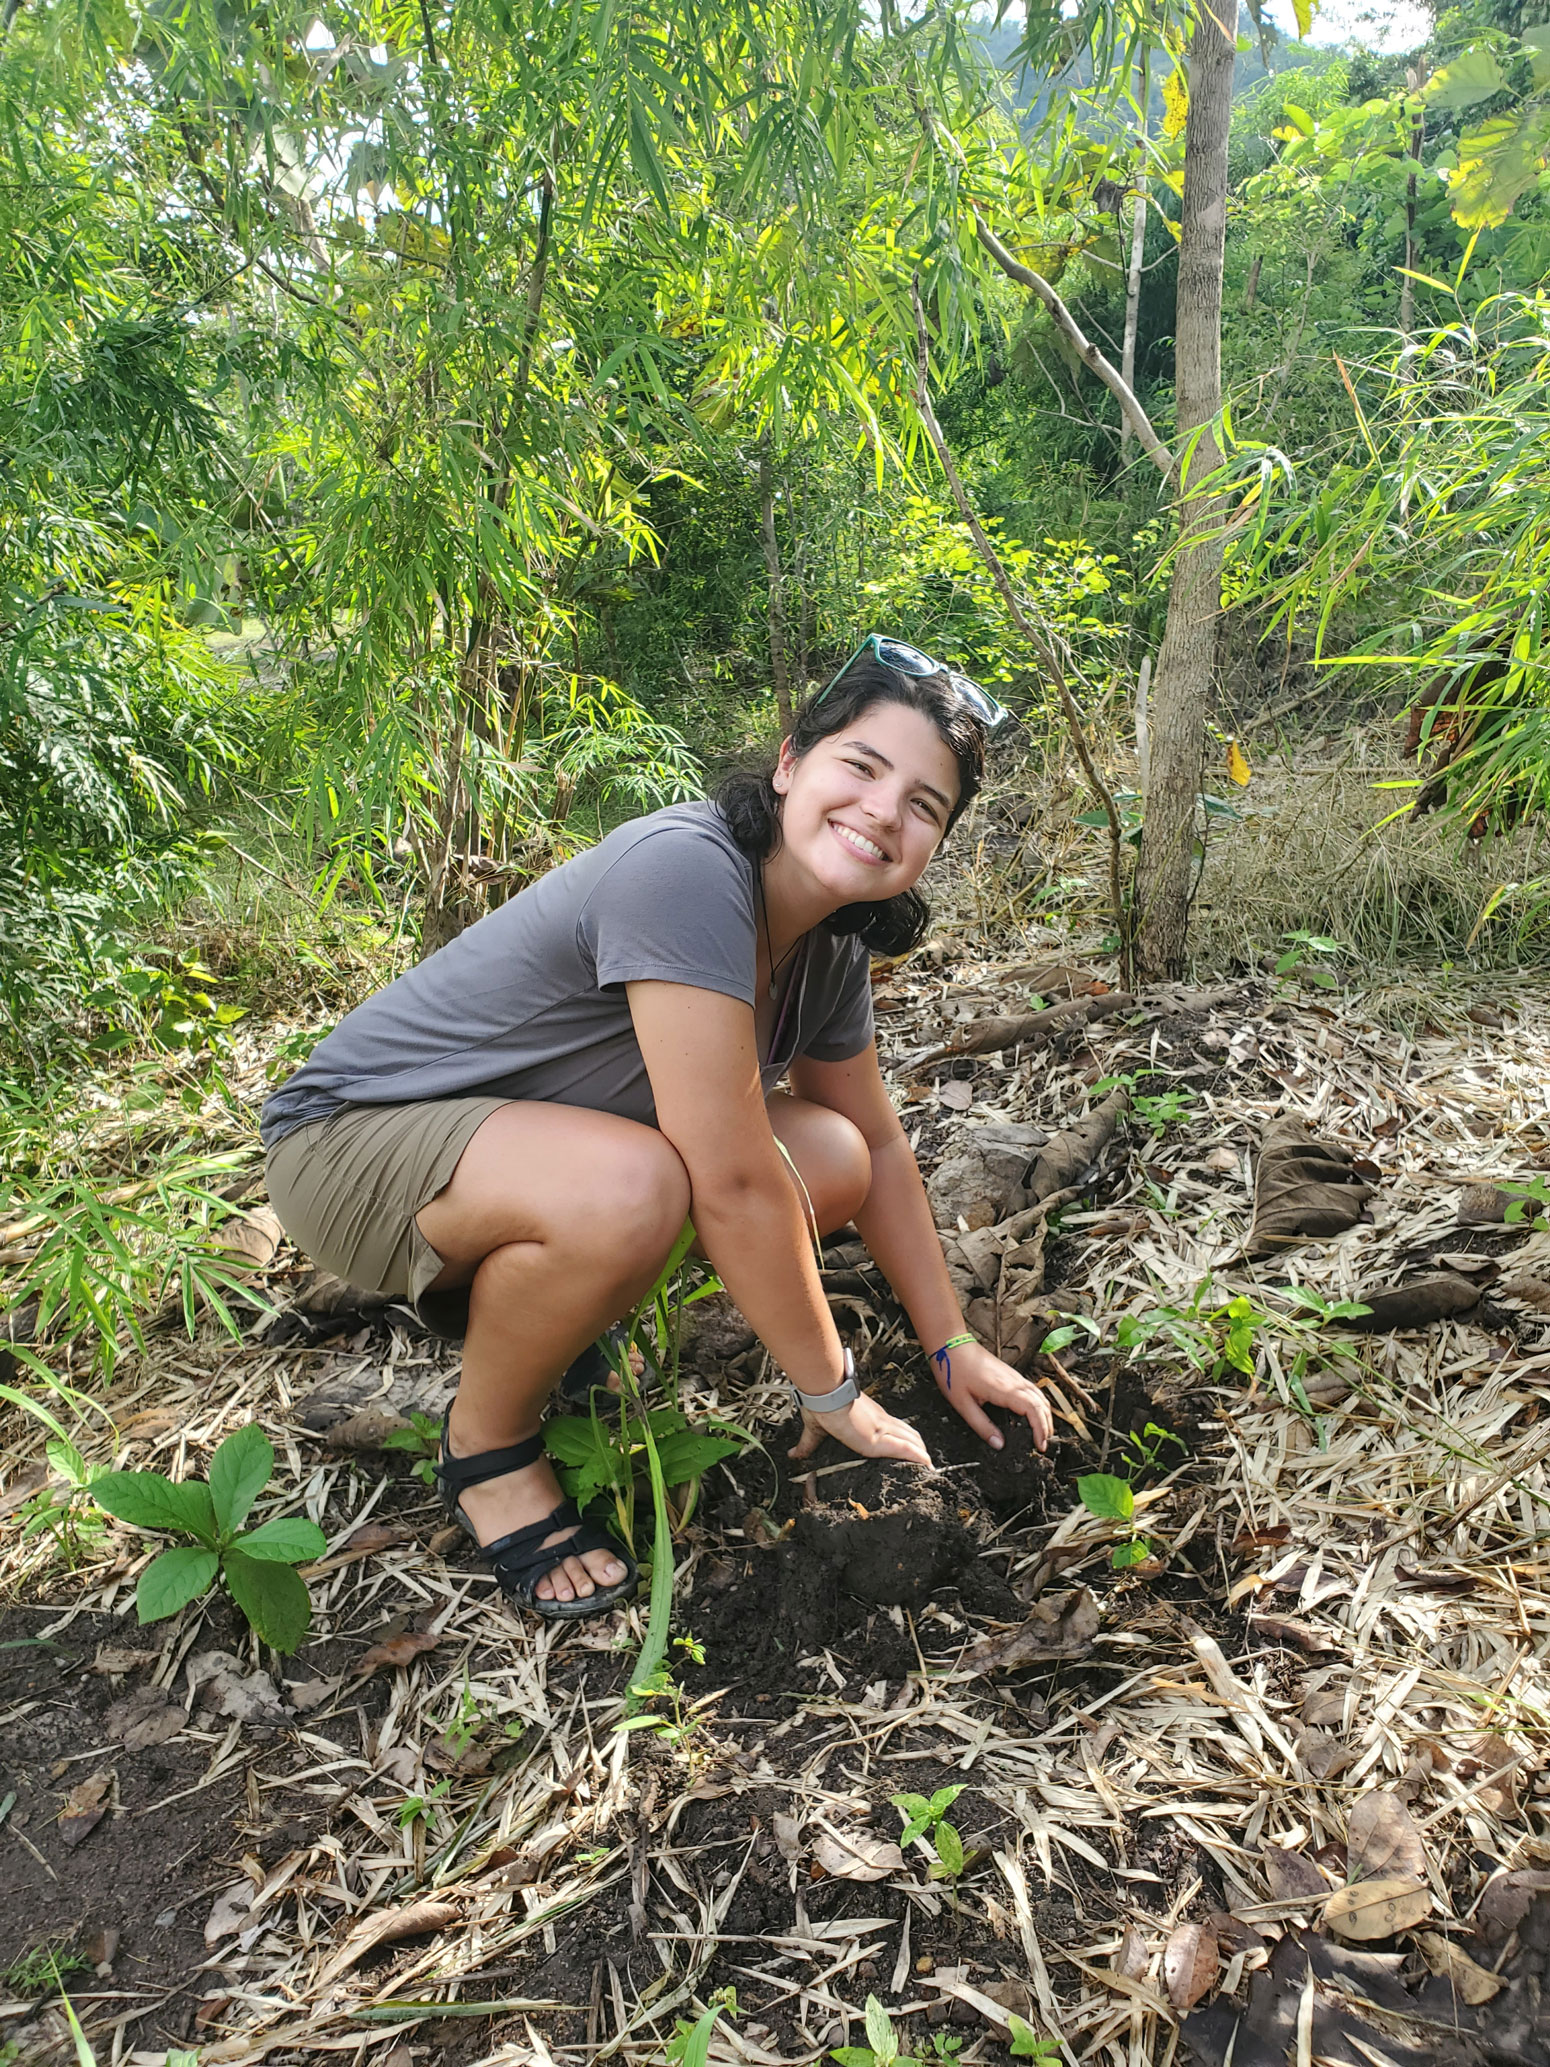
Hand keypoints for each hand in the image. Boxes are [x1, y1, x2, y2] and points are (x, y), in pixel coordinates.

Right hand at [788, 1391, 932, 1468]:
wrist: (823, 1395)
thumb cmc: (820, 1404)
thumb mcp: (815, 1428)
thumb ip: (808, 1443)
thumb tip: (792, 1454)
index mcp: (869, 1418)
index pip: (893, 1427)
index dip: (904, 1437)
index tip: (912, 1447)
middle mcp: (880, 1422)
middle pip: (908, 1433)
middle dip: (918, 1446)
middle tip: (926, 1460)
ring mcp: (881, 1430)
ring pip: (911, 1440)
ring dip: (921, 1453)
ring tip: (929, 1467)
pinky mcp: (878, 1441)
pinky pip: (905, 1449)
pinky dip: (918, 1457)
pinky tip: (927, 1464)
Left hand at [932, 1338, 1051, 1452]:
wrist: (951, 1345)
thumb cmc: (954, 1372)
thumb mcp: (962, 1404)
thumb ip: (981, 1426)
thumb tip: (998, 1444)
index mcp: (1003, 1390)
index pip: (1033, 1410)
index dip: (1040, 1429)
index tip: (1040, 1445)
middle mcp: (1013, 1381)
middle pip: (1041, 1404)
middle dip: (1046, 1425)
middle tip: (1042, 1444)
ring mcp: (1014, 1376)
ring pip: (1040, 1396)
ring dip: (1045, 1415)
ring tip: (1042, 1432)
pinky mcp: (1011, 1374)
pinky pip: (1033, 1390)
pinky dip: (1039, 1404)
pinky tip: (1035, 1413)